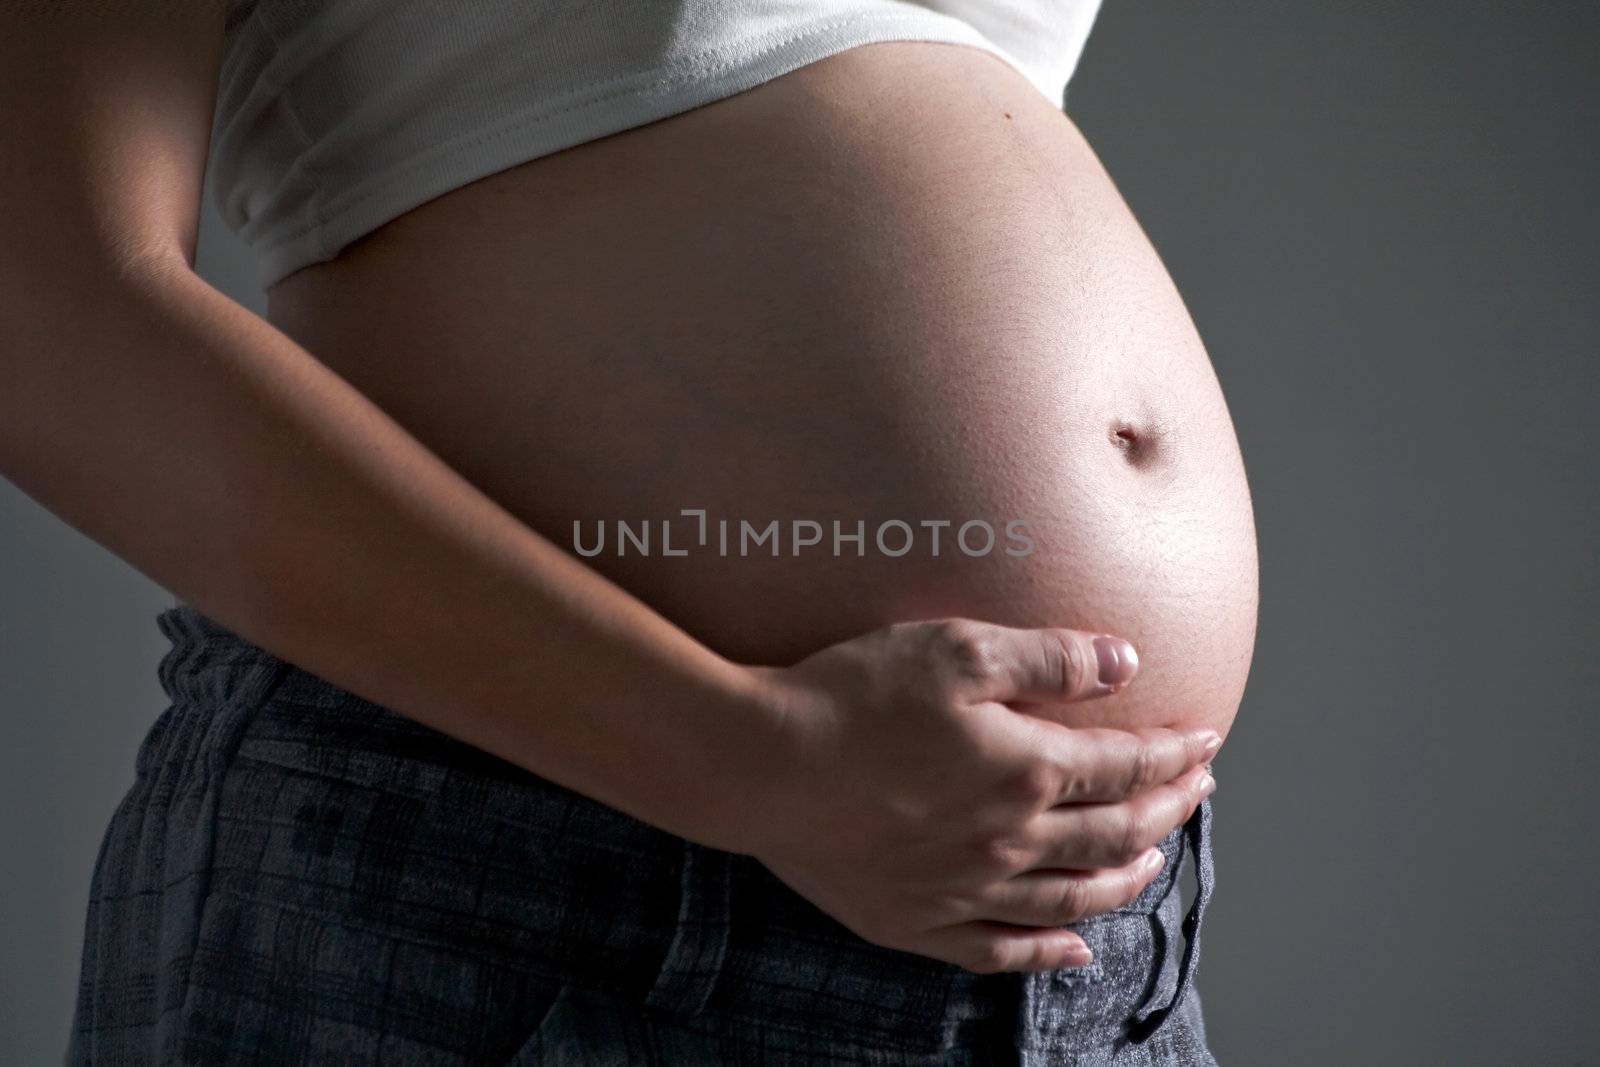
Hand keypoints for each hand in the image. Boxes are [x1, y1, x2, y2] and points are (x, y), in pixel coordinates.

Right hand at [740, 618, 1219, 973]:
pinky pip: (1002, 952)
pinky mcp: (917, 921)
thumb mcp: (956, 649)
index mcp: (1028, 769)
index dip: (1173, 754)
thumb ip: (1048, 659)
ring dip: (1126, 880)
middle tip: (1194, 792)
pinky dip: (1049, 954)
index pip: (1127, 766)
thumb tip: (1127, 663)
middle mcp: (1011, 840)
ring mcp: (966, 891)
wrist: (760, 765)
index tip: (1205, 741)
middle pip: (1114, 834)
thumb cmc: (852, 694)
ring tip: (1154, 863)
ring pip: (1073, 899)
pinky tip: (1075, 951)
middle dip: (1167, 810)